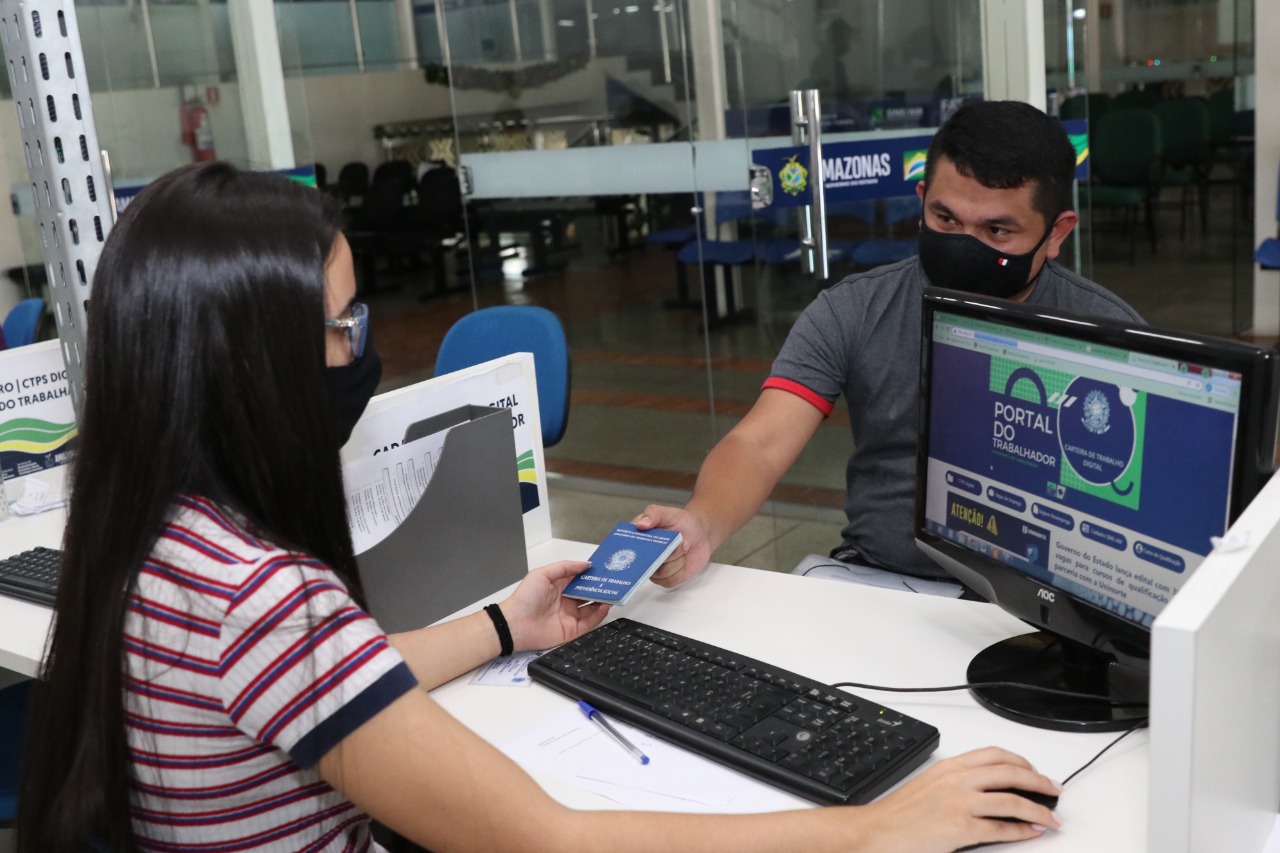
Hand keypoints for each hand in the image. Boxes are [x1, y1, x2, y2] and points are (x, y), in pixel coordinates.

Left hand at [500, 561, 609, 651]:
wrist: (516, 624)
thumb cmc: (525, 598)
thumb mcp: (542, 574)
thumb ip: (565, 567)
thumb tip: (585, 564)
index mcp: (559, 587)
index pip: (580, 580)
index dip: (591, 575)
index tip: (604, 569)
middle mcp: (566, 601)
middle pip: (588, 593)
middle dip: (600, 587)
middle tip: (613, 581)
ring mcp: (570, 616)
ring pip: (592, 607)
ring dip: (603, 600)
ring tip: (613, 592)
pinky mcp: (572, 630)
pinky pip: (590, 622)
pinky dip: (600, 614)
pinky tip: (606, 605)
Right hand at [633, 504, 712, 588]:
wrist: (700, 533)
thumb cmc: (682, 522)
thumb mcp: (669, 513)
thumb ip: (654, 514)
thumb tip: (640, 524)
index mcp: (637, 538)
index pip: (625, 547)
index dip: (632, 549)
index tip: (647, 546)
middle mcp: (642, 556)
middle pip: (643, 563)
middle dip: (663, 554)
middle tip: (678, 543)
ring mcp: (654, 569)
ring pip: (659, 573)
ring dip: (675, 560)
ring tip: (683, 547)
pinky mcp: (666, 579)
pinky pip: (669, 580)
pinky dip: (680, 569)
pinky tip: (683, 559)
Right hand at [852, 747, 1061, 852]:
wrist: (877, 832)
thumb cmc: (898, 814)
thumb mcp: (928, 786)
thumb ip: (955, 783)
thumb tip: (983, 789)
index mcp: (949, 767)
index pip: (994, 754)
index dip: (1021, 761)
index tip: (1033, 770)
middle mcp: (957, 780)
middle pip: (1010, 772)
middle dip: (1039, 781)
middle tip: (1054, 789)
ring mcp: (960, 803)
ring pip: (1012, 800)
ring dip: (1038, 809)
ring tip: (1052, 817)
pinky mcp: (961, 827)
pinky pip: (1002, 828)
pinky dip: (1022, 830)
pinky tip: (1032, 832)